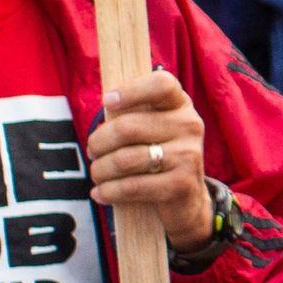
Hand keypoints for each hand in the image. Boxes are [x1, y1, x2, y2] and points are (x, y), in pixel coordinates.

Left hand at [88, 70, 214, 251]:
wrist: (186, 197)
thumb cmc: (157, 154)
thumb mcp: (151, 127)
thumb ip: (132, 113)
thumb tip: (105, 105)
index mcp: (180, 105)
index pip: (161, 85)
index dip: (131, 91)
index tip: (107, 101)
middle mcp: (190, 125)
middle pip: (127, 127)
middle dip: (98, 142)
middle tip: (93, 152)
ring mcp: (189, 155)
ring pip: (125, 159)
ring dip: (100, 170)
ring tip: (97, 174)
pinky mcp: (182, 184)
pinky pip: (132, 186)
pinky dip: (109, 191)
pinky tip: (100, 193)